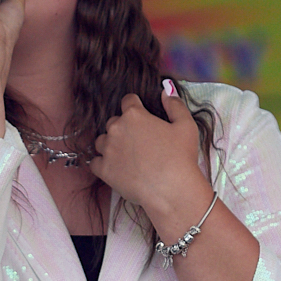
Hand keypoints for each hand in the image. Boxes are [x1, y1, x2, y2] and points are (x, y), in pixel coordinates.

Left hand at [91, 86, 209, 234]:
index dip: (135, 106)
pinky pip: (95, 162)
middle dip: (124, 128)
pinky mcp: (103, 170)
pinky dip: (103, 164)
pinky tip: (116, 168)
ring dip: (111, 144)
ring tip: (127, 156)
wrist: (171, 190)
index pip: (128, 101)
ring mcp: (107, 150)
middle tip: (139, 142)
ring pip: (102, 141)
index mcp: (135, 115)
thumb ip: (175, 104)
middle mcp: (116, 129)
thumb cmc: (181, 157)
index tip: (141, 115)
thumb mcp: (186, 125)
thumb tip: (166, 90)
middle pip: (114, 122)